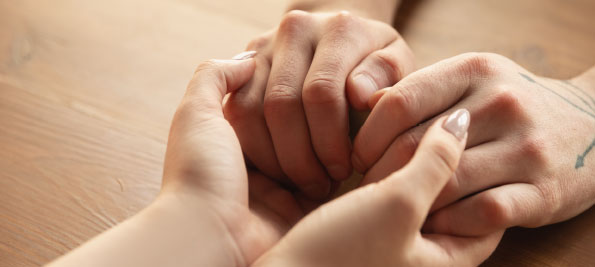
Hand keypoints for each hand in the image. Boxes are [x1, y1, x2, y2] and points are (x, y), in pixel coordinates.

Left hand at [50, 57, 321, 266]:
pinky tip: (354, 160)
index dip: (295, 93)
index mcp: (240, 132)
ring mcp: (289, 179)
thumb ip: (215, 78)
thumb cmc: (201, 171)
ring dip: (331, 147)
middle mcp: (266, 153)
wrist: (211, 234)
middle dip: (317, 124)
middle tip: (325, 127)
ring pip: (325, 146)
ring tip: (338, 150)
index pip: (281, 95)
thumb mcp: (196, 113)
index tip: (306, 90)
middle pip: (307, 119)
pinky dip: (345, 169)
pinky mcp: (308, 204)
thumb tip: (250, 58)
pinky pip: (336, 181)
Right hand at [223, 10, 413, 198]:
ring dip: (273, 158)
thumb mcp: (398, 69)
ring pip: (250, 111)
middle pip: (281, 104)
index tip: (343, 172)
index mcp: (339, 29)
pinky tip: (277, 168)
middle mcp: (295, 30)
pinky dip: (253, 148)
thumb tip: (360, 95)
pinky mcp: (242, 66)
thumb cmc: (373, 65)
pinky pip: (235, 113)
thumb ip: (387, 80)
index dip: (329, 141)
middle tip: (319, 186)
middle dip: (300, 157)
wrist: (338, 38)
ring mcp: (263, 47)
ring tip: (298, 181)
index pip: (321, 93)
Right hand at [254, 110, 502, 266]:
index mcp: (447, 260)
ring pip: (420, 197)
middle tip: (443, 123)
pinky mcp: (365, 235)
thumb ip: (435, 162)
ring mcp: (394, 246)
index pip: (492, 210)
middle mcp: (425, 256)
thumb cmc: (339, 256)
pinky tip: (375, 151)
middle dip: (450, 163)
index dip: (486, 168)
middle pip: (456, 201)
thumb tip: (462, 121)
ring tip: (407, 132)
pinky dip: (388, 174)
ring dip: (414, 165)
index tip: (474, 133)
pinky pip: (390, 200)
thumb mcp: (397, 204)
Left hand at [352, 53, 594, 235]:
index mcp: (474, 69)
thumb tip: (368, 104)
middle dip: (379, 174)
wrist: (593, 124)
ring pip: (445, 183)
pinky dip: (450, 223)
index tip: (358, 156)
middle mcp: (501, 103)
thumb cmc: (510, 105)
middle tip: (368, 189)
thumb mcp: (471, 81)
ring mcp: (526, 147)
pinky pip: (482, 214)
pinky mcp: (544, 191)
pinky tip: (436, 222)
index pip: (399, 103)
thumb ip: (422, 91)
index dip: (367, 136)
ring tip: (396, 208)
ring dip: (411, 203)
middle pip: (415, 146)